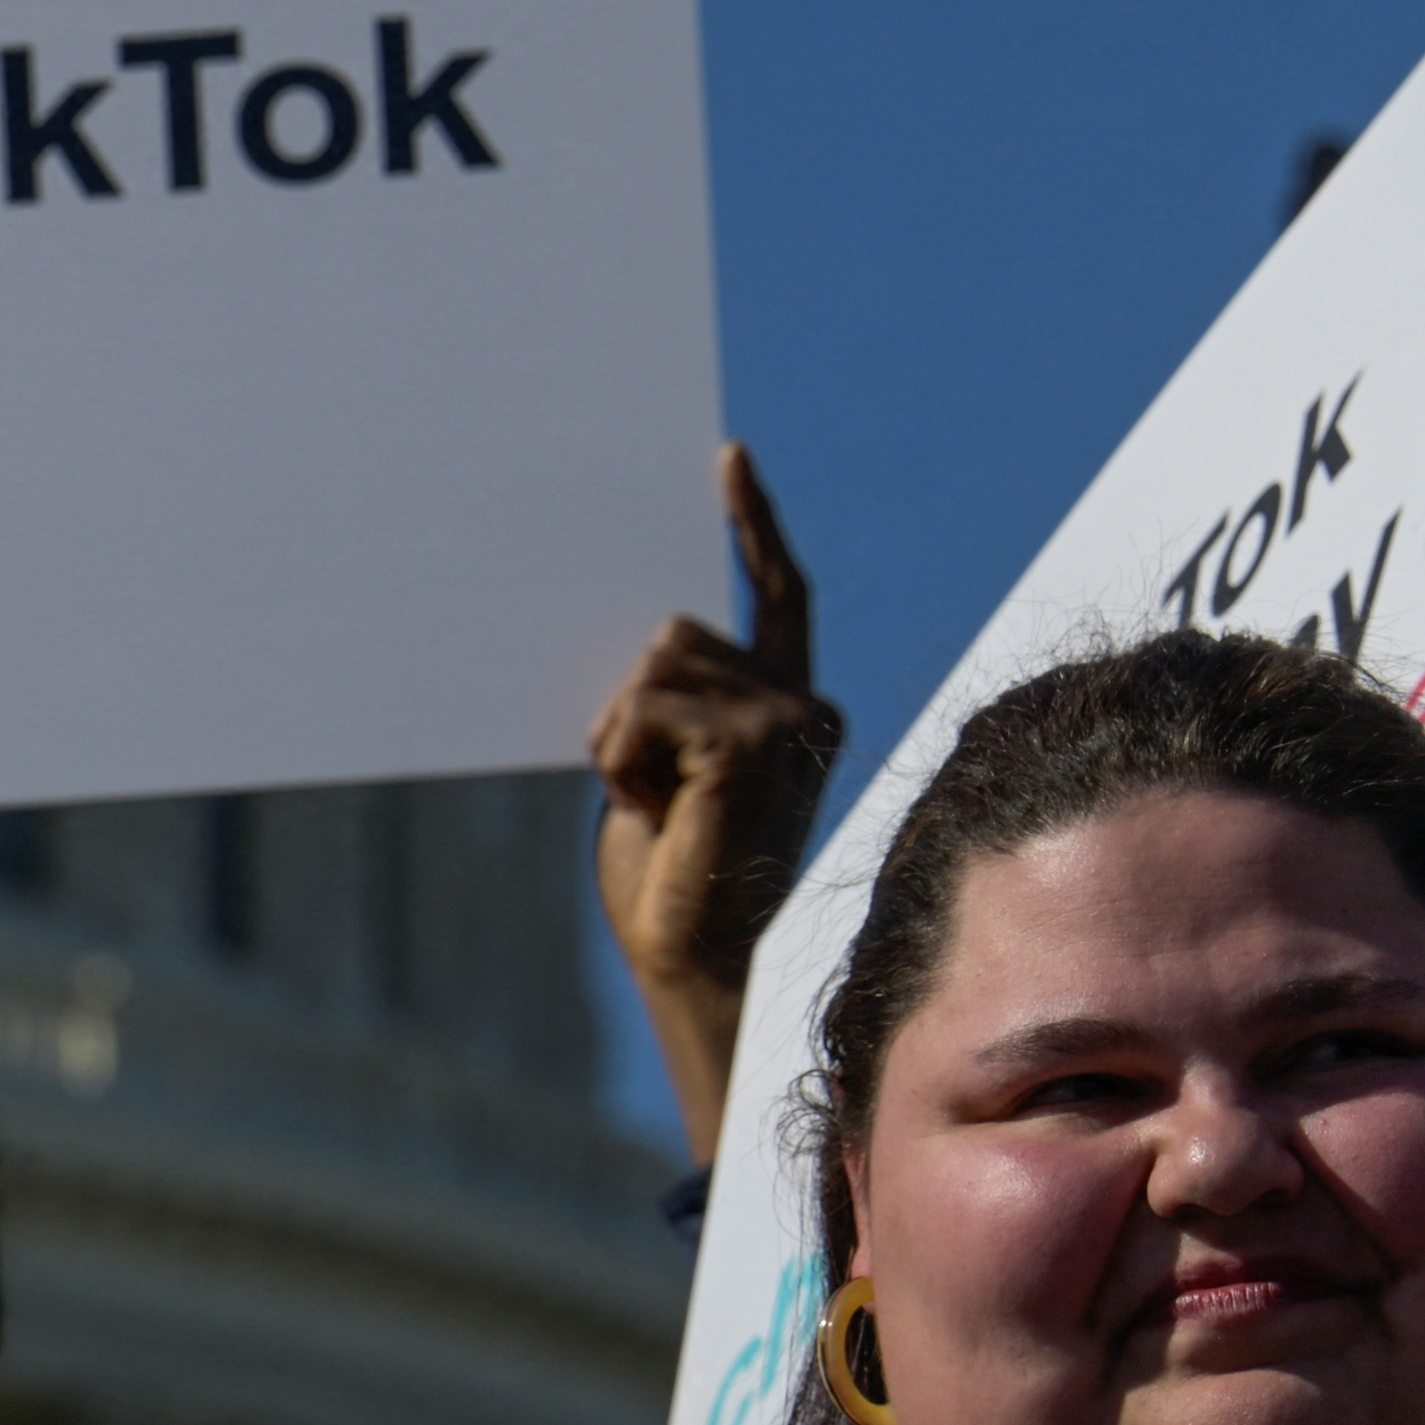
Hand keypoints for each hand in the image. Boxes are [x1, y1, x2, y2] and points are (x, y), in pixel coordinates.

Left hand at [590, 442, 846, 1166]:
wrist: (701, 963)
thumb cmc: (674, 882)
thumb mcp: (665, 772)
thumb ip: (670, 707)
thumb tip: (643, 639)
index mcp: (789, 707)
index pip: (779, 593)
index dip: (752, 525)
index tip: (726, 461)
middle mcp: (805, 703)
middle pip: (670, 634)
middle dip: (627, 707)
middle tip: (650, 792)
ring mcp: (788, 719)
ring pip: (648, 667)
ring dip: (620, 739)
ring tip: (658, 807)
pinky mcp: (752, 742)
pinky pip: (639, 707)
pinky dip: (621, 759)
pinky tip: (658, 811)